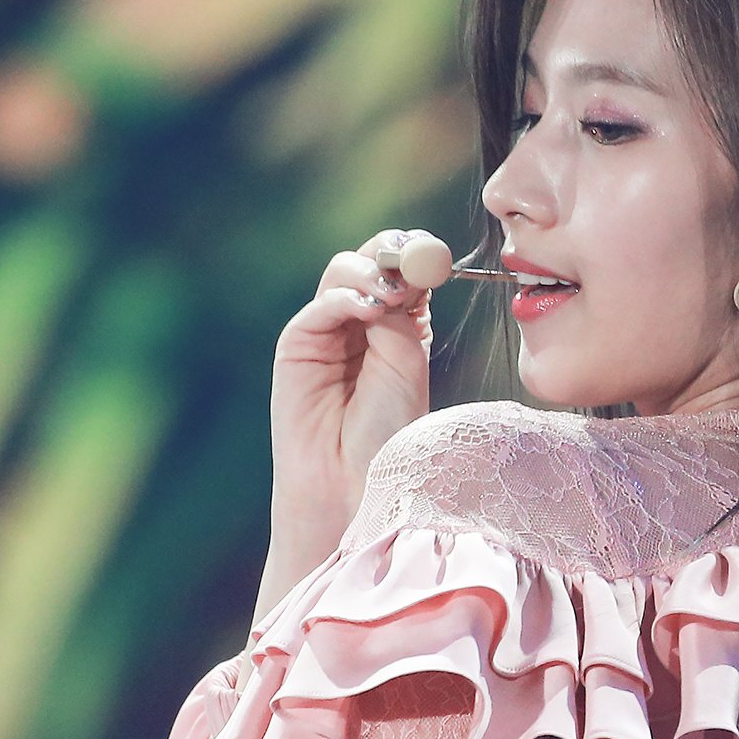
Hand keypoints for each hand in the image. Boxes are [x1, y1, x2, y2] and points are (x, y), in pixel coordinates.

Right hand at [267, 227, 434, 548]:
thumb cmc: (388, 437)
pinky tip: (369, 309)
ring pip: (343, 271)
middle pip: (372, 259)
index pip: (405, 269)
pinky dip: (346, 297)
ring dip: (372, 273)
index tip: (441, 258)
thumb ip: (404, 318)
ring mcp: (327, 329)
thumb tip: (402, 272)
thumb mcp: (408, 366)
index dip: (420, 255)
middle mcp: (361, 321)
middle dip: (396, 253)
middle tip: (417, 263)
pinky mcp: (297, 344)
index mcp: (399, 325)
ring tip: (393, 296)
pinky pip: (321, 304)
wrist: (352, 485)